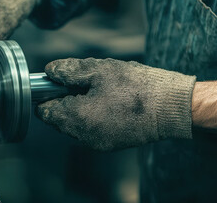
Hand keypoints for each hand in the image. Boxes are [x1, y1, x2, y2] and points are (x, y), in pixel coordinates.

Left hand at [37, 58, 196, 150]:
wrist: (171, 107)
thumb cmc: (137, 86)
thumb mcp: (99, 70)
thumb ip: (69, 71)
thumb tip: (50, 72)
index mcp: (76, 117)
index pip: (45, 112)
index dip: (47, 94)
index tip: (58, 82)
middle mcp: (83, 136)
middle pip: (59, 120)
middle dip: (65, 102)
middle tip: (83, 83)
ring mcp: (97, 143)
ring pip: (75, 126)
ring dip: (80, 110)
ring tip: (100, 92)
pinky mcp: (110, 145)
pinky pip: (91, 131)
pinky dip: (94, 118)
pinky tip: (110, 103)